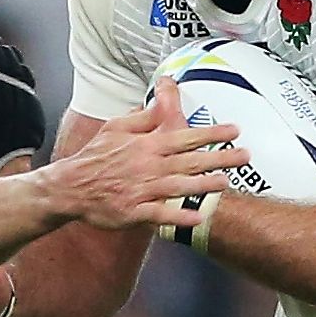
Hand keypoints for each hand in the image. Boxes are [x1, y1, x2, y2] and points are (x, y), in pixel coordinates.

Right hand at [39, 79, 244, 231]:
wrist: (71, 187)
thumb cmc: (96, 156)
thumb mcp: (117, 127)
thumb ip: (144, 117)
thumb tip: (163, 100)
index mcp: (146, 145)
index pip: (185, 137)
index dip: (211, 133)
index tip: (234, 131)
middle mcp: (147, 166)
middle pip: (189, 161)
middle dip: (219, 158)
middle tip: (245, 156)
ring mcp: (141, 190)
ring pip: (178, 186)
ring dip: (203, 185)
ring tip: (226, 182)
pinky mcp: (134, 211)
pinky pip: (159, 214)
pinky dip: (177, 216)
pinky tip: (196, 216)